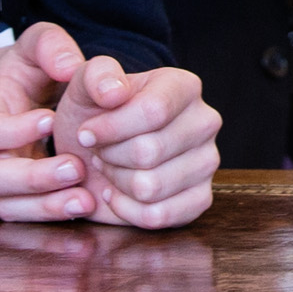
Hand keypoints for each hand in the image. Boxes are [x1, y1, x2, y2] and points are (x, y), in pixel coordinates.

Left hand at [0, 25, 222, 226]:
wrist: (96, 149)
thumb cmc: (94, 113)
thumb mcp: (85, 85)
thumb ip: (97, 75)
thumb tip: (115, 93)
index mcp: (184, 87)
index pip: (153, 112)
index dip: (111, 129)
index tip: (86, 132)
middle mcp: (205, 122)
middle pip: (149, 152)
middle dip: (110, 156)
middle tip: (101, 151)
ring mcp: (207, 162)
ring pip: (151, 187)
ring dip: (117, 182)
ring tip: (112, 168)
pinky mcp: (200, 199)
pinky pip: (159, 216)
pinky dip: (127, 210)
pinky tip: (119, 193)